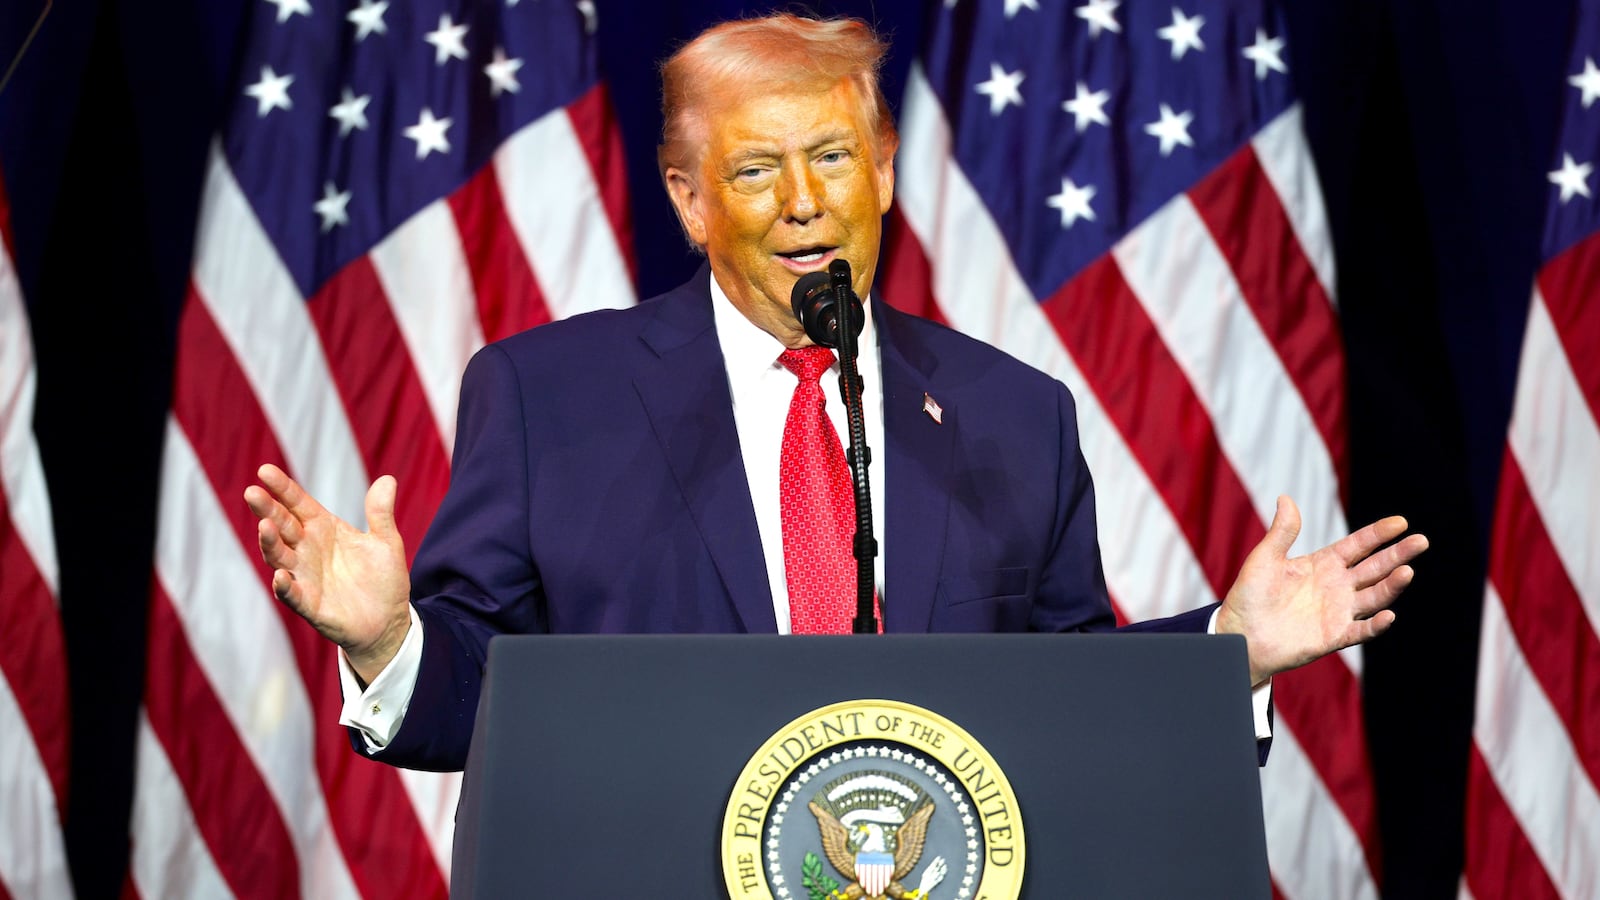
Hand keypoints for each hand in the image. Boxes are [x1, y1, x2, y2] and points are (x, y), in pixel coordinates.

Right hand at [244, 463, 411, 683]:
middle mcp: (308, 549)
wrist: (388, 620)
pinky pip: (292, 594)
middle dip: (267, 509)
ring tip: (265, 526)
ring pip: (280, 556)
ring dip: (270, 543)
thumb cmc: (383, 578)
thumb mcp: (386, 542)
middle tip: (252, 493)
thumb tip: (388, 480)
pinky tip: (281, 575)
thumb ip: (381, 513)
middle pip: (282, 525)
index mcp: (324, 529)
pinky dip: (285, 585)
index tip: (264, 471)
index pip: (298, 504)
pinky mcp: (309, 604)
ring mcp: (305, 576)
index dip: (282, 488)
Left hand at [1215, 495, 1428, 684]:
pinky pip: (1361, 630)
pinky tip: (1389, 615)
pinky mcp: (1334, 636)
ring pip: (1374, 596)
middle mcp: (1337, 586)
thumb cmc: (1250, 595)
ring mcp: (1338, 611)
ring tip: (1407, 571)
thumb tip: (1285, 498)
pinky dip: (1376, 625)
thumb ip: (1282, 532)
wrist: (1240, 633)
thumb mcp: (1265, 558)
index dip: (1378, 534)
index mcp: (1324, 564)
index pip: (1358, 546)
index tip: (1400, 522)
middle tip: (1421, 541)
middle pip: (1375, 568)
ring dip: (1392, 586)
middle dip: (1398, 554)